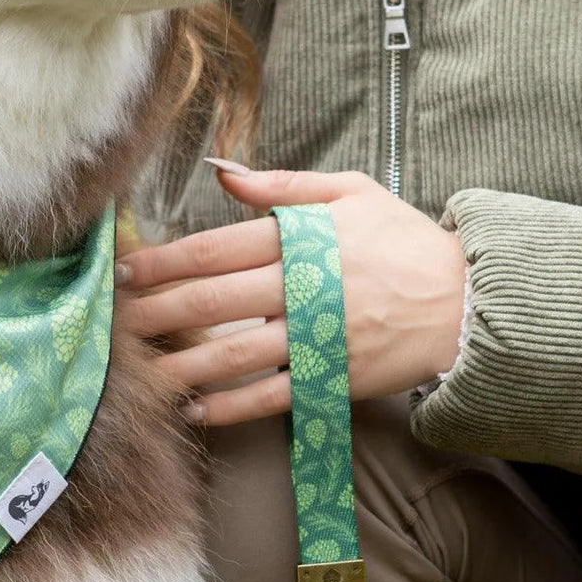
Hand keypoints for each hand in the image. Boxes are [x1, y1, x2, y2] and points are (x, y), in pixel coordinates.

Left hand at [116, 165, 466, 425]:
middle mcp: (301, 287)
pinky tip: (194, 410)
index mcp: (301, 238)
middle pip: (212, 302)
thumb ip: (282, 184)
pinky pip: (270, 396)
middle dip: (157, 312)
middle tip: (115, 323)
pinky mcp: (330, 378)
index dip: (166, 261)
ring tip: (138, 373)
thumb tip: (222, 170)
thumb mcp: (350, 191)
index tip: (127, 271)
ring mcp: (315, 338)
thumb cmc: (403, 240)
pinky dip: (230, 407)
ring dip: (180, 365)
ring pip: (232, 355)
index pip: (216, 249)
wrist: (465, 301)